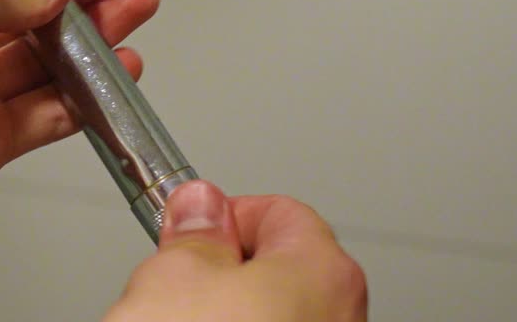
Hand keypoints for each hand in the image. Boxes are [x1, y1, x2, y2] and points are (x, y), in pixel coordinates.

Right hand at [108, 181, 367, 321]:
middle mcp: (342, 314)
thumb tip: (199, 205)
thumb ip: (193, 230)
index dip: (221, 215)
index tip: (186, 225)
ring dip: (227, 312)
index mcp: (325, 271)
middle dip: (223, 271)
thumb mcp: (173, 276)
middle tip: (178, 287)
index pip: (276, 209)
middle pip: (276, 266)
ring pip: (270, 311)